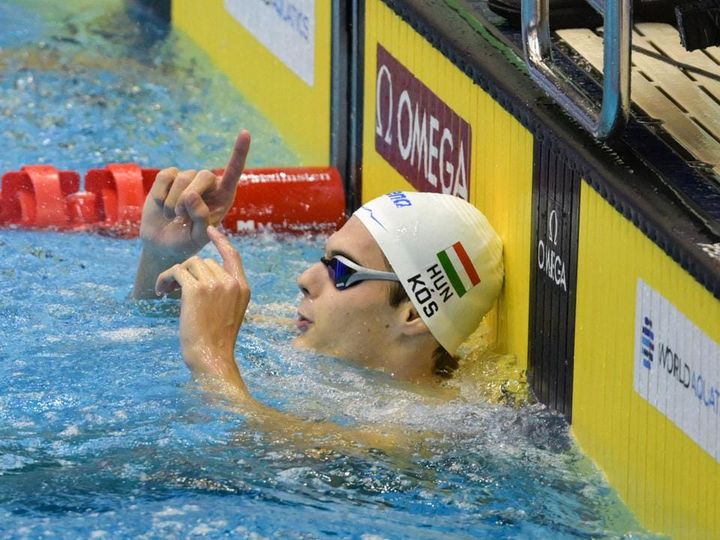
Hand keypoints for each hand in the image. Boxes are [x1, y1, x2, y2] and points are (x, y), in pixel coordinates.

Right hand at [140, 130, 250, 261]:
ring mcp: (188, 178)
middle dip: (190, 197)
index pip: (234, 172)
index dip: (239, 152)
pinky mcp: (168, 177)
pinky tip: (161, 207)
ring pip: (182, 179)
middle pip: (203, 175)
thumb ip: (201, 219)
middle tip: (181, 217)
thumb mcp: (199, 237)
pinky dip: (160, 196)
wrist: (162, 244)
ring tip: (173, 217)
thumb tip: (191, 196)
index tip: (245, 133)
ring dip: (173, 204)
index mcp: (224, 197)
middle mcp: (208, 184)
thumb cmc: (186, 241)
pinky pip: (164, 178)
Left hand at [155, 226, 250, 388]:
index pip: (233, 255)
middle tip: (174, 289)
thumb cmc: (217, 341)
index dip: (221, 240)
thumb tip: (203, 272)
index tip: (211, 229)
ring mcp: (215, 285)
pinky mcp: (195, 290)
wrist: (211, 357)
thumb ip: (224, 292)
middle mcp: (231, 282)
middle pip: (203, 261)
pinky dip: (164, 280)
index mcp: (243, 288)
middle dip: (187, 272)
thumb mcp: (230, 313)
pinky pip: (175, 272)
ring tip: (167, 292)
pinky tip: (161, 293)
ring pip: (188, 264)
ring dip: (174, 275)